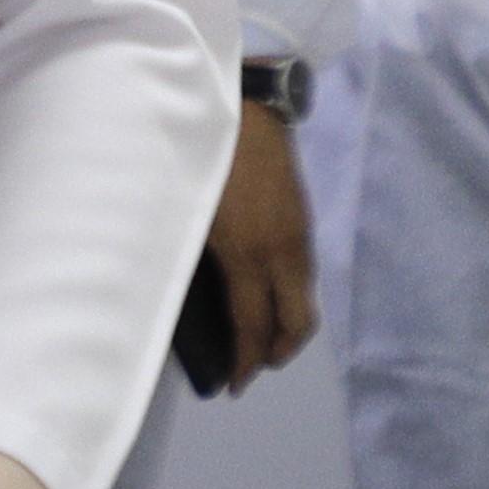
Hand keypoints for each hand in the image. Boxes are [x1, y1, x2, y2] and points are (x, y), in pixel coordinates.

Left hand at [208, 106, 320, 375]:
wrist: (246, 103)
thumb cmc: (201, 158)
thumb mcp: (185, 213)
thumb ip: (191, 260)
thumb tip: (185, 301)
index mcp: (248, 253)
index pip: (255, 325)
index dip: (246, 362)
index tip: (233, 385)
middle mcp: (282, 250)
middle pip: (298, 321)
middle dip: (278, 353)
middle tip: (252, 368)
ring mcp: (297, 233)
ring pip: (304, 297)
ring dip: (285, 324)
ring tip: (258, 337)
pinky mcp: (301, 218)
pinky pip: (302, 273)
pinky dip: (288, 296)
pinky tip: (264, 292)